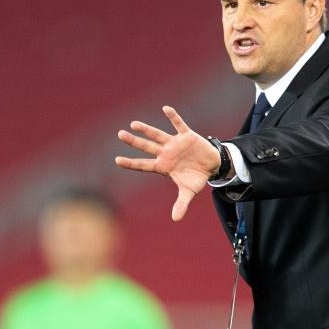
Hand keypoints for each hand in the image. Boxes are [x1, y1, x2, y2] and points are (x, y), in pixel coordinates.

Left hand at [115, 106, 219, 220]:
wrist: (211, 165)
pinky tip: (165, 108)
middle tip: (120, 134)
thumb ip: (181, 204)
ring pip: (157, 135)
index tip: (117, 160)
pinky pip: (179, 124)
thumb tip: (176, 219)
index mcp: (162, 166)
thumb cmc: (196, 178)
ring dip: (147, 129)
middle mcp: (165, 153)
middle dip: (134, 141)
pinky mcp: (187, 135)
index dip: (131, 163)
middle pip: (146, 147)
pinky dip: (173, 117)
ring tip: (134, 124)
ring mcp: (174, 143)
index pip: (143, 164)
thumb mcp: (188, 191)